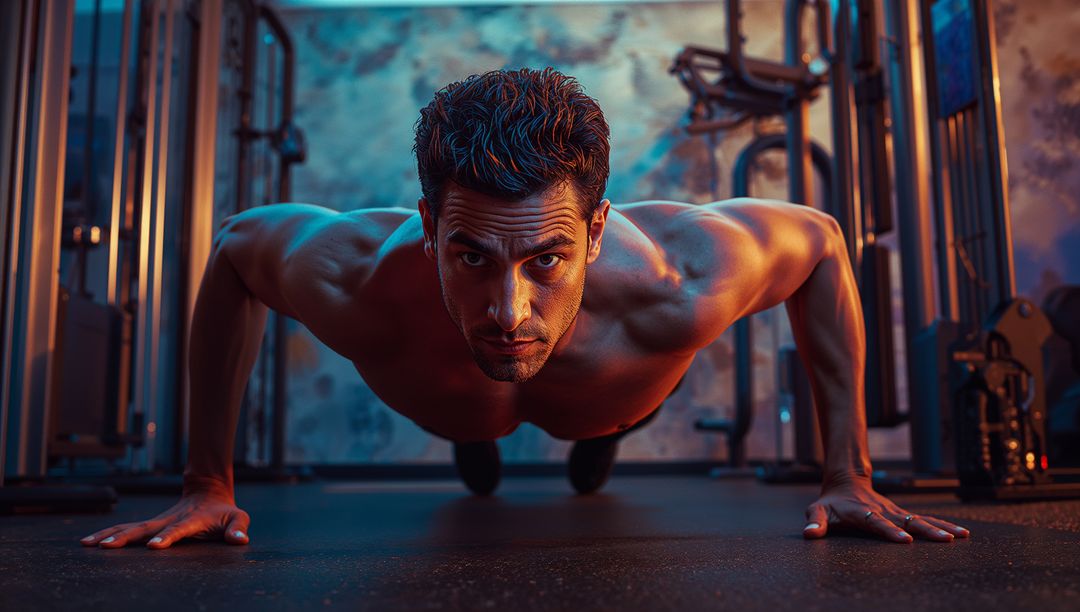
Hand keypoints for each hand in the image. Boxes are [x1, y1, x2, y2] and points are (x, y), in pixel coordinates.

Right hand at [80, 487, 249, 549]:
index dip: (167, 537)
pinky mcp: (150, 525)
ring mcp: (158, 521)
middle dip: (125, 537)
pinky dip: (108, 534)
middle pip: (145, 528)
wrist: (208, 492)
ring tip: (87, 543)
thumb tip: (240, 540)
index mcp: (191, 521)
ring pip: (131, 528)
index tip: (153, 547)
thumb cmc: (225, 511)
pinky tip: (88, 542)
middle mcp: (170, 520)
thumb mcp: (238, 518)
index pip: (178, 530)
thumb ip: (238, 528)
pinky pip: (127, 529)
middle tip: (105, 546)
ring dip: (110, 535)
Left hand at [802, 475, 970, 542]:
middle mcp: (882, 511)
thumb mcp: (817, 511)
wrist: (845, 481)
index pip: (877, 523)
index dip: (890, 531)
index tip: (905, 540)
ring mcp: (894, 512)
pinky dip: (942, 525)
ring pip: (920, 519)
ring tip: (960, 536)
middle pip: (906, 521)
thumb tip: (809, 535)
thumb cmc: (830, 502)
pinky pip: (924, 519)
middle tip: (944, 540)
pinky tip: (960, 534)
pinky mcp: (901, 514)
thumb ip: (814, 523)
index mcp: (862, 513)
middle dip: (926, 531)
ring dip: (940, 528)